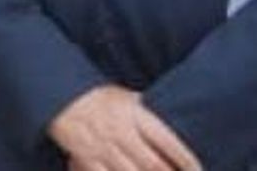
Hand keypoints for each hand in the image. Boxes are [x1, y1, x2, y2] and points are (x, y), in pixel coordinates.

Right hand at [48, 85, 200, 170]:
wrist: (59, 96)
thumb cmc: (94, 95)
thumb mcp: (123, 95)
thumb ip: (144, 108)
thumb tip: (167, 114)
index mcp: (134, 115)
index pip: (168, 141)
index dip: (186, 160)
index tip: (197, 170)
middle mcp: (121, 134)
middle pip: (154, 165)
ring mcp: (103, 149)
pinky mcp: (86, 159)